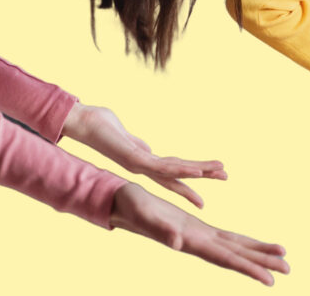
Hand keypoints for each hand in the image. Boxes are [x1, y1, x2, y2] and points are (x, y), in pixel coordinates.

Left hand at [63, 103, 225, 207]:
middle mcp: (142, 166)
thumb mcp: (126, 135)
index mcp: (142, 161)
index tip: (206, 187)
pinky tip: (197, 170)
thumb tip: (148, 147)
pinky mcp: (134, 158)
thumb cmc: (101, 124)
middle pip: (178, 175)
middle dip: (204, 177)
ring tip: (220, 172)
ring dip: (199, 172)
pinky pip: (162, 167)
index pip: (171, 173)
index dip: (189, 181)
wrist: (81, 121)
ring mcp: (139, 164)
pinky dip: (181, 170)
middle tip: (227, 177)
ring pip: (175, 172)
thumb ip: (138, 144)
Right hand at [111, 182, 288, 285]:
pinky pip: (228, 237)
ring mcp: (200, 236)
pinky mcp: (199, 228)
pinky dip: (244, 241)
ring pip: (235, 247)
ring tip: (283, 257)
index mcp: (192, 242)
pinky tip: (255, 246)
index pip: (227, 259)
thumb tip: (177, 243)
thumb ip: (161, 230)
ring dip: (258, 253)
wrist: (122, 203)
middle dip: (263, 263)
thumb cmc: (133, 208)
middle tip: (290, 269)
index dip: (249, 268)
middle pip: (237, 255)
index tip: (271, 279)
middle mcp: (200, 242)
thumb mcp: (146, 216)